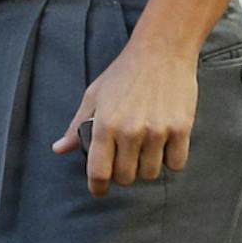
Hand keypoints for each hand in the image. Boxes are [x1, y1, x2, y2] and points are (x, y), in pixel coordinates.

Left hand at [51, 30, 198, 196]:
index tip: (99, 190)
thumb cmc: (123, 73)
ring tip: (143, 154)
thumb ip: (77, 126)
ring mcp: (157, 131)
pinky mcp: (181, 129)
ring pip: (151, 173)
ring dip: (146, 169)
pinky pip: (176, 164)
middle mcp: (130, 132)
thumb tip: (59, 149)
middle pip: (126, 177)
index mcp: (104, 125)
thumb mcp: (93, 96)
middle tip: (124, 163)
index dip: (97, 187)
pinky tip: (164, 149)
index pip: (99, 171)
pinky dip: (170, 161)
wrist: (162, 52)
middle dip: (122, 176)